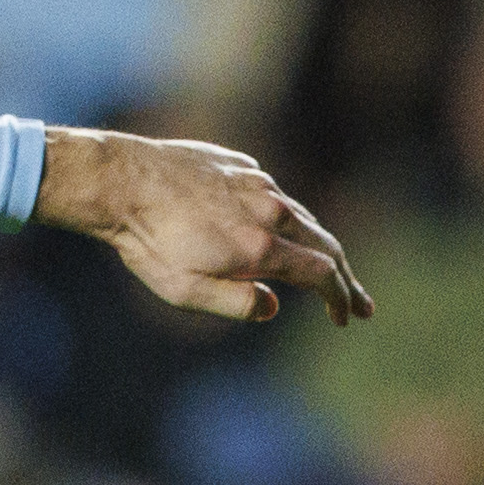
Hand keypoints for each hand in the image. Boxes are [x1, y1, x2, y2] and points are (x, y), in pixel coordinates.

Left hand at [35, 129, 370, 328]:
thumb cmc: (149, 243)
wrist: (121, 182)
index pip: (321, 274)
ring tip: (332, 270)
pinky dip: (288, 220)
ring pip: (303, 217)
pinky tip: (284, 233)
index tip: (345, 317)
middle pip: (326, 244)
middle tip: (362, 305)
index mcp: (261, 246)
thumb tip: (273, 307)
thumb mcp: (186, 292)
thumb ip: (236, 304)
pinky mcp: (241, 167)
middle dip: (347, 279)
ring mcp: (257, 183)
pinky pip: (275, 196)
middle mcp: (269, 210)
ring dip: (322, 247)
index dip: (340, 298)